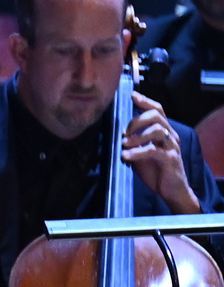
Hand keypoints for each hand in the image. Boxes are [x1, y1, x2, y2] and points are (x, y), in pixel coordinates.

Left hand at [124, 92, 200, 213]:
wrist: (170, 190)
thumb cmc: (155, 170)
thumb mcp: (140, 153)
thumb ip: (132, 142)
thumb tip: (115, 134)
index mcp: (164, 132)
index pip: (158, 110)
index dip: (146, 101)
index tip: (132, 96)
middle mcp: (170, 136)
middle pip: (157, 116)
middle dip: (137, 120)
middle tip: (124, 132)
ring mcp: (172, 147)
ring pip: (158, 130)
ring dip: (138, 135)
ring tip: (124, 144)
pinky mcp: (170, 159)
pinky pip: (154, 150)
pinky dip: (137, 152)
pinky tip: (126, 155)